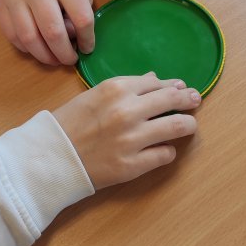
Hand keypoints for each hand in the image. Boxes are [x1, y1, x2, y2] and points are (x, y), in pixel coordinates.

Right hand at [0, 0, 93, 64]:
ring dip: (45, 56)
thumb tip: (76, 37)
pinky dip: (27, 48)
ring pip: (30, 39)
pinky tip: (37, 47)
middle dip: (65, 54)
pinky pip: (13, 36)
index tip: (88, 47)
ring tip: (54, 59)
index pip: (81, 18)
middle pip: (53, 32)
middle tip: (70, 60)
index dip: (87, 39)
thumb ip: (82, 4)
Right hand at [53, 73, 200, 188]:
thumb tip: (154, 79)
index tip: (180, 88)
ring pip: (177, 127)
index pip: (155, 83)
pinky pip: (165, 154)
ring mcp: (132, 139)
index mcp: (115, 89)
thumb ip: (125, 87)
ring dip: (188, 124)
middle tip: (195, 100)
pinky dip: (168, 151)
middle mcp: (127, 111)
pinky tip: (164, 149)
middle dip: (188, 99)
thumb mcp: (93, 96)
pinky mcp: (133, 165)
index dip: (171, 86)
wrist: (50, 157)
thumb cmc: (68, 124)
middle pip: (172, 100)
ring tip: (189, 125)